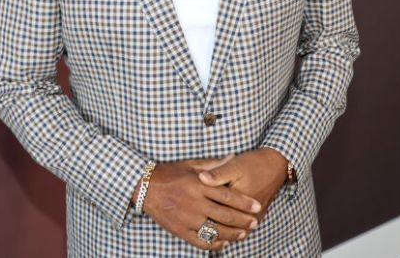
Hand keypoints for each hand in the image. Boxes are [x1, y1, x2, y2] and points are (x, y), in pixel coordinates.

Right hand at [139, 155, 261, 251]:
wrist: (143, 187)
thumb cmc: (168, 173)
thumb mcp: (190, 165)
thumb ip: (213, 164)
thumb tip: (233, 156)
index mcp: (198, 185)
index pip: (227, 195)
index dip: (244, 203)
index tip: (256, 206)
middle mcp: (194, 203)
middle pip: (225, 215)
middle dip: (243, 220)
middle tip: (254, 223)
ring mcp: (187, 219)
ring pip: (215, 231)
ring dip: (232, 234)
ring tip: (243, 234)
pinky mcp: (179, 230)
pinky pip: (201, 242)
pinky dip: (214, 244)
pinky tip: (223, 242)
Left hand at [197, 148, 289, 225]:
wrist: (275, 166)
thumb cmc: (252, 164)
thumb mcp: (234, 165)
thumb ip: (217, 173)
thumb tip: (201, 178)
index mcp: (237, 198)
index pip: (213, 207)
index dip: (198, 206)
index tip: (186, 201)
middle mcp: (246, 213)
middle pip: (221, 222)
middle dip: (205, 220)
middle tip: (190, 215)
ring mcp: (253, 218)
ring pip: (231, 230)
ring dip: (217, 229)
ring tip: (201, 222)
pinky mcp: (256, 219)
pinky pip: (240, 230)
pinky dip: (228, 229)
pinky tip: (218, 226)